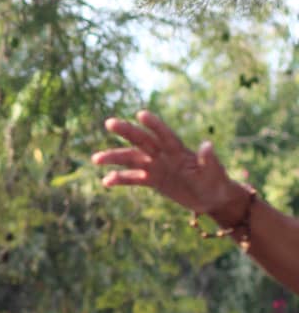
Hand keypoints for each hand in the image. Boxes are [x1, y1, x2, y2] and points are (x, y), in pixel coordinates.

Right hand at [92, 111, 246, 221]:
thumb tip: (207, 145)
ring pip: (132, 159)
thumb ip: (209, 160)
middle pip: (142, 141)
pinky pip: (133, 179)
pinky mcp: (152, 180)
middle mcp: (164, 154)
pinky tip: (106, 181)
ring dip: (114, 157)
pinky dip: (120, 179)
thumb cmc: (216, 182)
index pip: (165, 135)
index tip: (141, 114)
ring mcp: (156, 166)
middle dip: (126, 131)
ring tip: (95, 159)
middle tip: (109, 123)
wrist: (211, 198)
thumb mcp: (215, 173)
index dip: (155, 125)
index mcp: (179, 150)